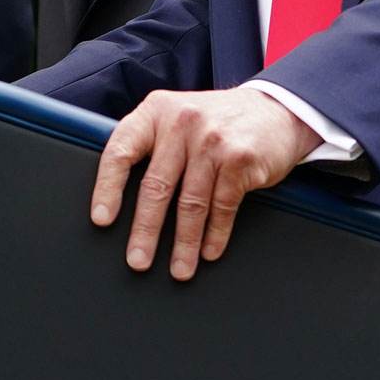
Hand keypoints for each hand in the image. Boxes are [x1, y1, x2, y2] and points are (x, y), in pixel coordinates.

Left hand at [89, 85, 319, 280]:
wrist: (277, 110)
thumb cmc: (218, 122)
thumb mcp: (179, 117)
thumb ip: (152, 144)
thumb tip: (120, 196)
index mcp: (156, 111)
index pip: (120, 151)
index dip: (107, 188)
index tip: (102, 220)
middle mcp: (182, 122)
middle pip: (156, 186)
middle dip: (146, 230)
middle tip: (138, 260)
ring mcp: (213, 139)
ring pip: (191, 203)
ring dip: (184, 243)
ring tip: (179, 268)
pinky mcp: (240, 158)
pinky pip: (222, 206)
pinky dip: (215, 234)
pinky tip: (209, 252)